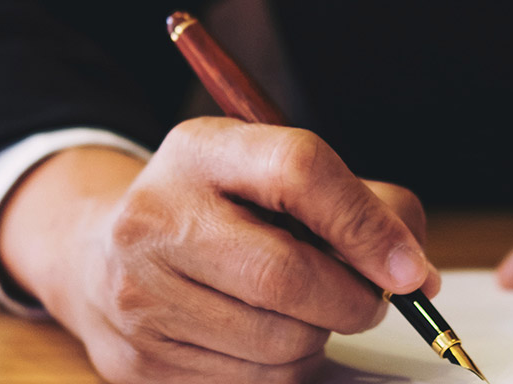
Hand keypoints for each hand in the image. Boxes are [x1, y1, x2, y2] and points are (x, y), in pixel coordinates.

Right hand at [0, 117, 438, 383]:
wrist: (98, 257)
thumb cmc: (214, 213)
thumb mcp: (268, 174)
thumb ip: (352, 203)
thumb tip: (414, 272)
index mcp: (199, 152)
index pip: (299, 171)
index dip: (368, 224)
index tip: (410, 268)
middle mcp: (155, 219)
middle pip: (287, 275)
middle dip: (354, 300)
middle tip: (370, 298)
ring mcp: (140, 297)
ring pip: (279, 343)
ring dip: (320, 336)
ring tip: (305, 311)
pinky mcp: (141, 363)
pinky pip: (254, 383)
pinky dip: (285, 368)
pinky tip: (267, 336)